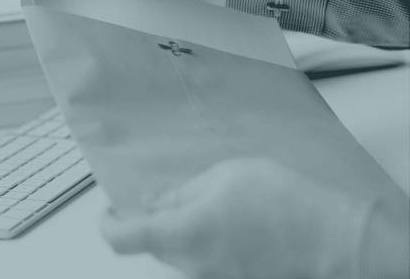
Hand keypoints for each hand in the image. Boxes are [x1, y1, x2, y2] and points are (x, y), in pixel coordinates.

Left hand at [100, 158, 370, 278]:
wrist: (337, 241)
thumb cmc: (287, 205)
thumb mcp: (225, 176)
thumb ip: (181, 191)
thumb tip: (154, 201)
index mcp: (182, 233)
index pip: (121, 238)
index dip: (108, 223)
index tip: (110, 210)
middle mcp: (192, 264)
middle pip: (152, 244)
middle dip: (153, 220)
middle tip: (168, 194)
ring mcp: (213, 277)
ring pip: (180, 252)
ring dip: (183, 230)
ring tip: (214, 203)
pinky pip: (206, 261)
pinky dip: (207, 242)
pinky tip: (233, 223)